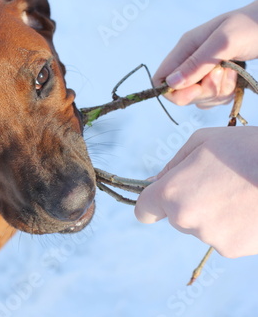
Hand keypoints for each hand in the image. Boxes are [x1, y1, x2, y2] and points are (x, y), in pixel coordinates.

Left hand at [135, 127, 257, 257]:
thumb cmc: (248, 148)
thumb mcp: (204, 141)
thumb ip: (174, 163)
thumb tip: (155, 181)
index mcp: (172, 192)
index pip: (144, 210)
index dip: (151, 204)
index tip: (160, 199)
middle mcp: (186, 219)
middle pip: (175, 216)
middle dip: (188, 201)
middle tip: (218, 182)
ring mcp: (211, 238)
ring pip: (201, 226)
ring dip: (213, 214)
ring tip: (240, 192)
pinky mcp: (234, 250)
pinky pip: (224, 236)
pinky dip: (233, 225)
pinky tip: (250, 207)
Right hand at [154, 0, 257, 108]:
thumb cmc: (250, 27)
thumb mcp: (223, 42)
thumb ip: (196, 63)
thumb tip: (171, 83)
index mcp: (185, 48)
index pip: (161, 79)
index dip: (173, 91)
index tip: (195, 90)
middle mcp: (191, 61)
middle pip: (181, 93)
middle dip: (203, 91)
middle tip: (221, 75)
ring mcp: (204, 72)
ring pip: (199, 98)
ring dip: (218, 92)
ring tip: (233, 71)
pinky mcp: (218, 80)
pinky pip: (213, 99)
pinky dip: (226, 94)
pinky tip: (236, 78)